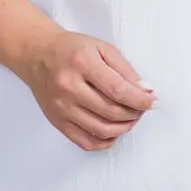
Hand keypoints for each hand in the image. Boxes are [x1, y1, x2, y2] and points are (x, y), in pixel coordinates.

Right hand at [22, 25, 157, 150]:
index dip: (140, 100)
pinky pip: (85, 142)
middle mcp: (69, 87)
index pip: (118, 90)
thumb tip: (146, 91)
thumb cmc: (72, 49)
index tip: (152, 101)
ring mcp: (61, 107)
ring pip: (101, 129)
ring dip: (123, 127)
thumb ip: (125, 69)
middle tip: (142, 108)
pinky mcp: (57, 122)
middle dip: (134, 113)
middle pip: (111, 111)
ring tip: (131, 118)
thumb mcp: (101, 48)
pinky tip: (114, 131)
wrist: (37, 55)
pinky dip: (105, 141)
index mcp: (82, 63)